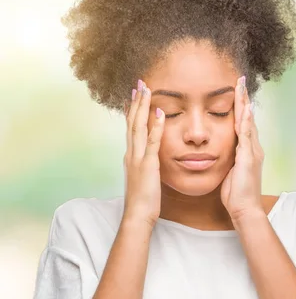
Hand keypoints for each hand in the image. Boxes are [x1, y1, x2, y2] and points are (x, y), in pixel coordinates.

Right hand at [122, 79, 164, 226]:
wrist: (137, 215)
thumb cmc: (143, 200)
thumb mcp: (143, 178)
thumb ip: (144, 165)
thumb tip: (148, 158)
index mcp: (131, 156)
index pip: (131, 128)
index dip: (134, 110)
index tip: (136, 94)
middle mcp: (131, 153)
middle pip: (132, 122)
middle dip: (136, 102)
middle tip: (140, 83)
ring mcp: (138, 158)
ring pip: (139, 127)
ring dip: (143, 107)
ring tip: (147, 90)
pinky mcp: (148, 165)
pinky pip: (152, 143)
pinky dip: (155, 127)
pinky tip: (160, 113)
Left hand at [220, 76, 264, 220]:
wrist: (245, 209)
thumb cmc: (236, 195)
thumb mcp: (231, 172)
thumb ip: (230, 160)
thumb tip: (223, 152)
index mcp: (247, 151)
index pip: (243, 124)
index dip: (240, 108)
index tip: (236, 92)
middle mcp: (253, 148)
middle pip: (248, 118)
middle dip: (244, 99)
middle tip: (240, 81)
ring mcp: (252, 152)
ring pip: (248, 122)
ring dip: (245, 104)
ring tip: (242, 88)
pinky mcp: (248, 158)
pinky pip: (246, 136)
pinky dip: (245, 122)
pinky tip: (244, 110)